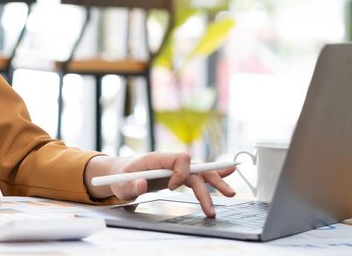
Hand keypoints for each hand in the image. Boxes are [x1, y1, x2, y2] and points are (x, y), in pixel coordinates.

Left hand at [85, 153, 235, 216]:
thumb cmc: (122, 177)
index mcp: (157, 158)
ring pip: (200, 174)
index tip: (172, 188)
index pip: (179, 158)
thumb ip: (131, 185)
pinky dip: (213, 176)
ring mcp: (175, 168)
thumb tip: (142, 184)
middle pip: (195, 167)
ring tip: (230, 194)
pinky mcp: (178, 176)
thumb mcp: (121, 184)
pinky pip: (197, 176)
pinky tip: (228, 175)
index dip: (181, 173)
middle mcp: (170, 161)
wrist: (122, 174)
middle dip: (211, 180)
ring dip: (215, 183)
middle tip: (226, 194)